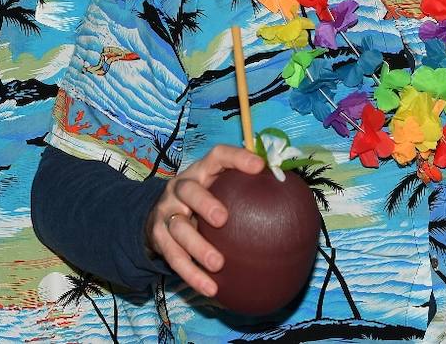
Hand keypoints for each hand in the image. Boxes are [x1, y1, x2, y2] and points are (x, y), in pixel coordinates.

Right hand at [145, 143, 264, 296]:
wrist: (155, 218)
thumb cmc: (201, 202)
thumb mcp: (217, 190)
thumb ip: (245, 192)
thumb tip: (290, 199)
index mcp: (200, 172)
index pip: (217, 156)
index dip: (236, 158)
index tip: (259, 167)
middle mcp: (179, 188)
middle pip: (188, 190)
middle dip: (204, 203)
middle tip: (223, 219)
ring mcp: (166, 212)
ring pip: (178, 228)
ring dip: (197, 246)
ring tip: (218, 264)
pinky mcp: (158, 237)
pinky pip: (174, 258)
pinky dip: (191, 275)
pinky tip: (211, 288)